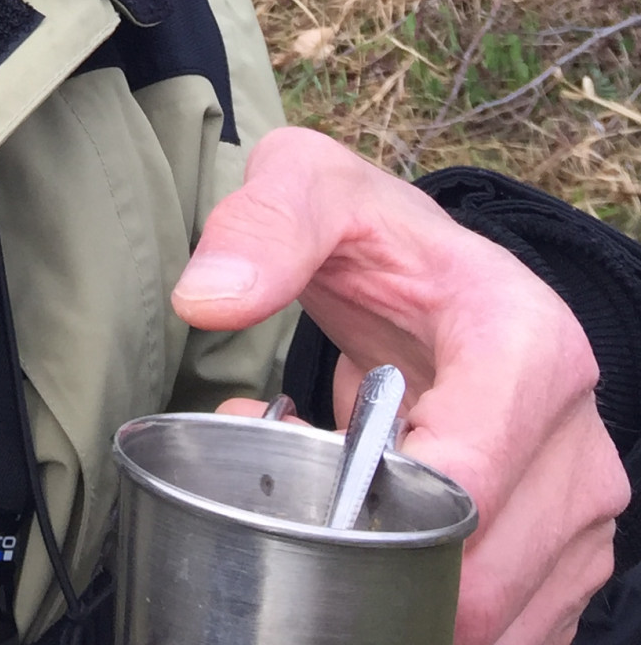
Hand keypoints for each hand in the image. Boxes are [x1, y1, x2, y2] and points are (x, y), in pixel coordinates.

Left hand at [172, 126, 627, 644]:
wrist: (431, 275)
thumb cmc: (374, 237)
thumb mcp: (310, 186)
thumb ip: (262, 225)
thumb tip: (207, 299)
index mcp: (530, 343)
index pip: (468, 480)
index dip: (379, 509)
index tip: (314, 488)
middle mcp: (576, 436)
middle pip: (483, 573)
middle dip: (378, 562)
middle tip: (310, 507)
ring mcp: (580, 508)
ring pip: (499, 622)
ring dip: (405, 593)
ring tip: (348, 517)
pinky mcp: (566, 560)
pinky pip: (509, 633)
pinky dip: (431, 610)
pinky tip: (388, 548)